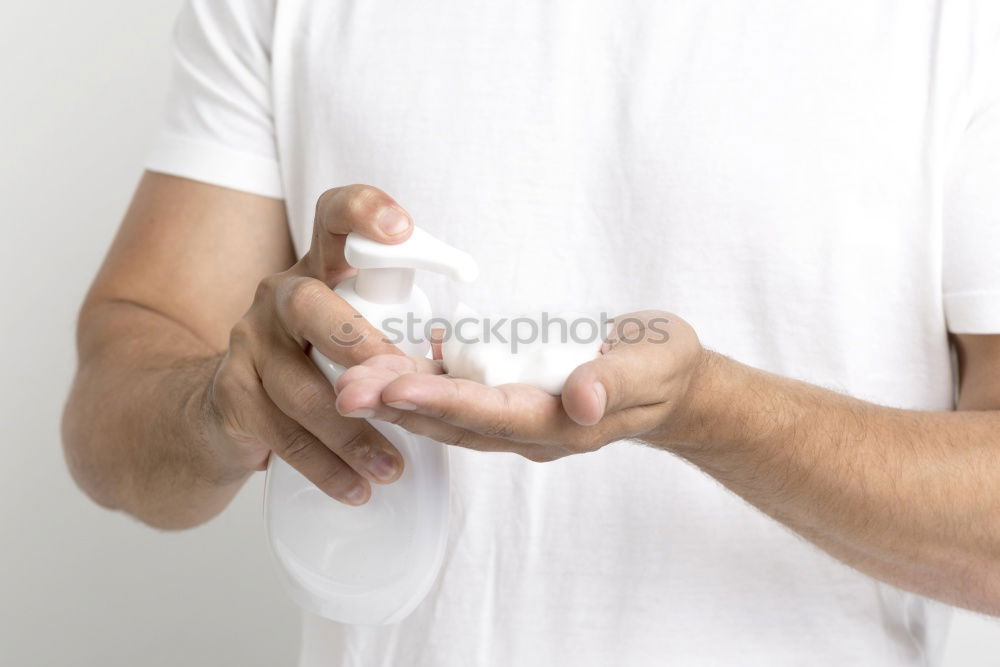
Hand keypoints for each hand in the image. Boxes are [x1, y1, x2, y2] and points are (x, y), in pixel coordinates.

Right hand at [204, 185, 413, 503]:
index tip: (402, 228)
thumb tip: (480, 353)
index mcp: (320, 269)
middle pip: (310, 304)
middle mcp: (279, 295)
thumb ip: (397, 325)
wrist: (225, 409)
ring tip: (392, 468)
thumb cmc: (313, 362)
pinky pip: (280, 434)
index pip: (334, 218)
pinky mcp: (232, 394)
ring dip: (351, 433)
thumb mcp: (351, 327)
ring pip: (299, 387)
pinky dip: (324, 467)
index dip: (363, 212)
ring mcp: (249, 343)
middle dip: (357, 345)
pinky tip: (356, 489)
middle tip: (397, 380)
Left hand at [332, 311, 707, 460]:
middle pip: (454, 420)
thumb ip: (616, 383)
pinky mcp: (508, 397)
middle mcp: (528, 429)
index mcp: (562, 423)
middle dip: (399, 404)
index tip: (396, 389)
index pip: (493, 414)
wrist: (666, 382)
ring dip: (397, 394)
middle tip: (345, 389)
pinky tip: (385, 359)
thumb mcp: (656, 364)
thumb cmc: (662, 367)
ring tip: (349, 375)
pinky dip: (419, 379)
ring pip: (446, 411)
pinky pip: (455, 393)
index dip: (444, 402)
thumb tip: (580, 400)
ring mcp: (515, 417)